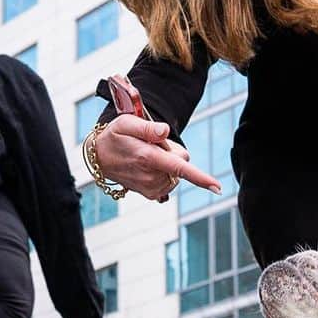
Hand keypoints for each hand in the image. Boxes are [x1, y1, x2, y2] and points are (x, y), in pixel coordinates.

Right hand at [96, 115, 221, 201]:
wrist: (100, 158)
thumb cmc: (114, 136)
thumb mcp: (125, 123)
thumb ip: (147, 127)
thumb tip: (164, 131)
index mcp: (147, 158)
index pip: (179, 168)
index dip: (200, 177)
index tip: (217, 187)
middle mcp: (150, 176)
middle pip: (181, 162)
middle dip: (172, 151)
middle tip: (150, 145)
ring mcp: (151, 188)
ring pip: (176, 173)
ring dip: (167, 163)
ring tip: (146, 155)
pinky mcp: (151, 194)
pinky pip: (170, 181)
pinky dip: (164, 173)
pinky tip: (148, 167)